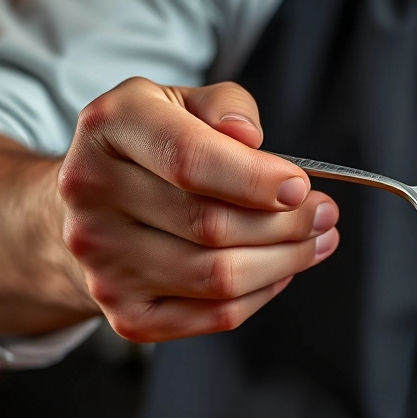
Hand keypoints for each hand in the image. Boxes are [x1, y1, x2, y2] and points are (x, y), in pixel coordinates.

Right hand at [57, 77, 338, 341]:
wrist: (96, 207)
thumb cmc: (155, 149)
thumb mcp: (184, 102)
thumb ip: (225, 107)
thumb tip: (247, 137)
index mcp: (110, 128)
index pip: (188, 159)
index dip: (255, 178)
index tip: (300, 186)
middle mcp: (92, 195)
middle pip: (212, 225)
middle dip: (287, 224)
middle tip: (324, 214)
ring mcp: (103, 261)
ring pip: (219, 277)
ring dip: (285, 261)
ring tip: (315, 240)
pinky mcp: (126, 313)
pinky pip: (215, 315)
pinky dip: (262, 295)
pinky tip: (279, 270)